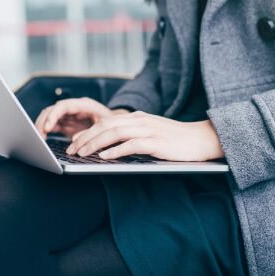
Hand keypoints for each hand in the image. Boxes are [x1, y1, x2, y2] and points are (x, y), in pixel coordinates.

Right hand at [34, 97, 129, 137]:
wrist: (116, 125)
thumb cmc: (113, 123)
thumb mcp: (104, 126)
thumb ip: (90, 132)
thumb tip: (75, 140)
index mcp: (83, 105)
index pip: (63, 106)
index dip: (53, 116)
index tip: (48, 127)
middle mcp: (73, 108)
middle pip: (52, 110)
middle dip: (43, 122)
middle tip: (38, 136)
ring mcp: (68, 115)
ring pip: (49, 116)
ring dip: (42, 126)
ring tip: (38, 139)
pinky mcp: (66, 123)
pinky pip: (52, 124)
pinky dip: (45, 131)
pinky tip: (43, 139)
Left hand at [67, 111, 224, 161]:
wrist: (202, 139)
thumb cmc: (176, 140)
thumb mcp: (151, 132)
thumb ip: (133, 134)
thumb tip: (111, 145)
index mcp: (137, 118)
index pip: (106, 121)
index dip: (88, 131)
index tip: (74, 141)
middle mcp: (140, 120)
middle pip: (106, 125)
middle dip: (86, 137)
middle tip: (72, 149)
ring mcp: (148, 130)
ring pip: (114, 133)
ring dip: (95, 143)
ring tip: (83, 153)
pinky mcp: (156, 142)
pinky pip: (131, 145)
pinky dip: (115, 151)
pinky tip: (104, 157)